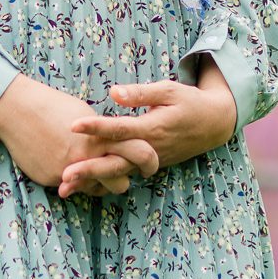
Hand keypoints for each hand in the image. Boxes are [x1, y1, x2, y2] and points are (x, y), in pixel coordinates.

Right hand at [0, 71, 159, 197]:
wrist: (18, 110)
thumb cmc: (53, 106)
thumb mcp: (87, 114)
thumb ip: (105, 133)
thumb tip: (117, 144)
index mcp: (102, 135)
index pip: (139, 152)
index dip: (149, 159)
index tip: (150, 164)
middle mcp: (89, 156)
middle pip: (121, 182)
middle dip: (124, 180)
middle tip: (125, 176)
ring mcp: (70, 171)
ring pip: (97, 189)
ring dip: (99, 182)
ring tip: (95, 169)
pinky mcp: (52, 179)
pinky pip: (74, 188)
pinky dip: (76, 180)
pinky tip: (70, 167)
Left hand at [63, 59, 237, 179]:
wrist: (213, 125)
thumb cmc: (189, 102)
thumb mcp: (169, 90)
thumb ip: (141, 93)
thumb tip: (112, 93)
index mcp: (153, 128)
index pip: (120, 129)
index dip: (97, 127)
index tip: (73, 125)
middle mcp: (149, 149)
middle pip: (116, 162)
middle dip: (89, 169)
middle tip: (64, 175)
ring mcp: (149, 161)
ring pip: (117, 174)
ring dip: (91, 181)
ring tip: (65, 188)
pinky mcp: (148, 165)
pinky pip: (123, 175)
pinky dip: (102, 182)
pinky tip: (81, 186)